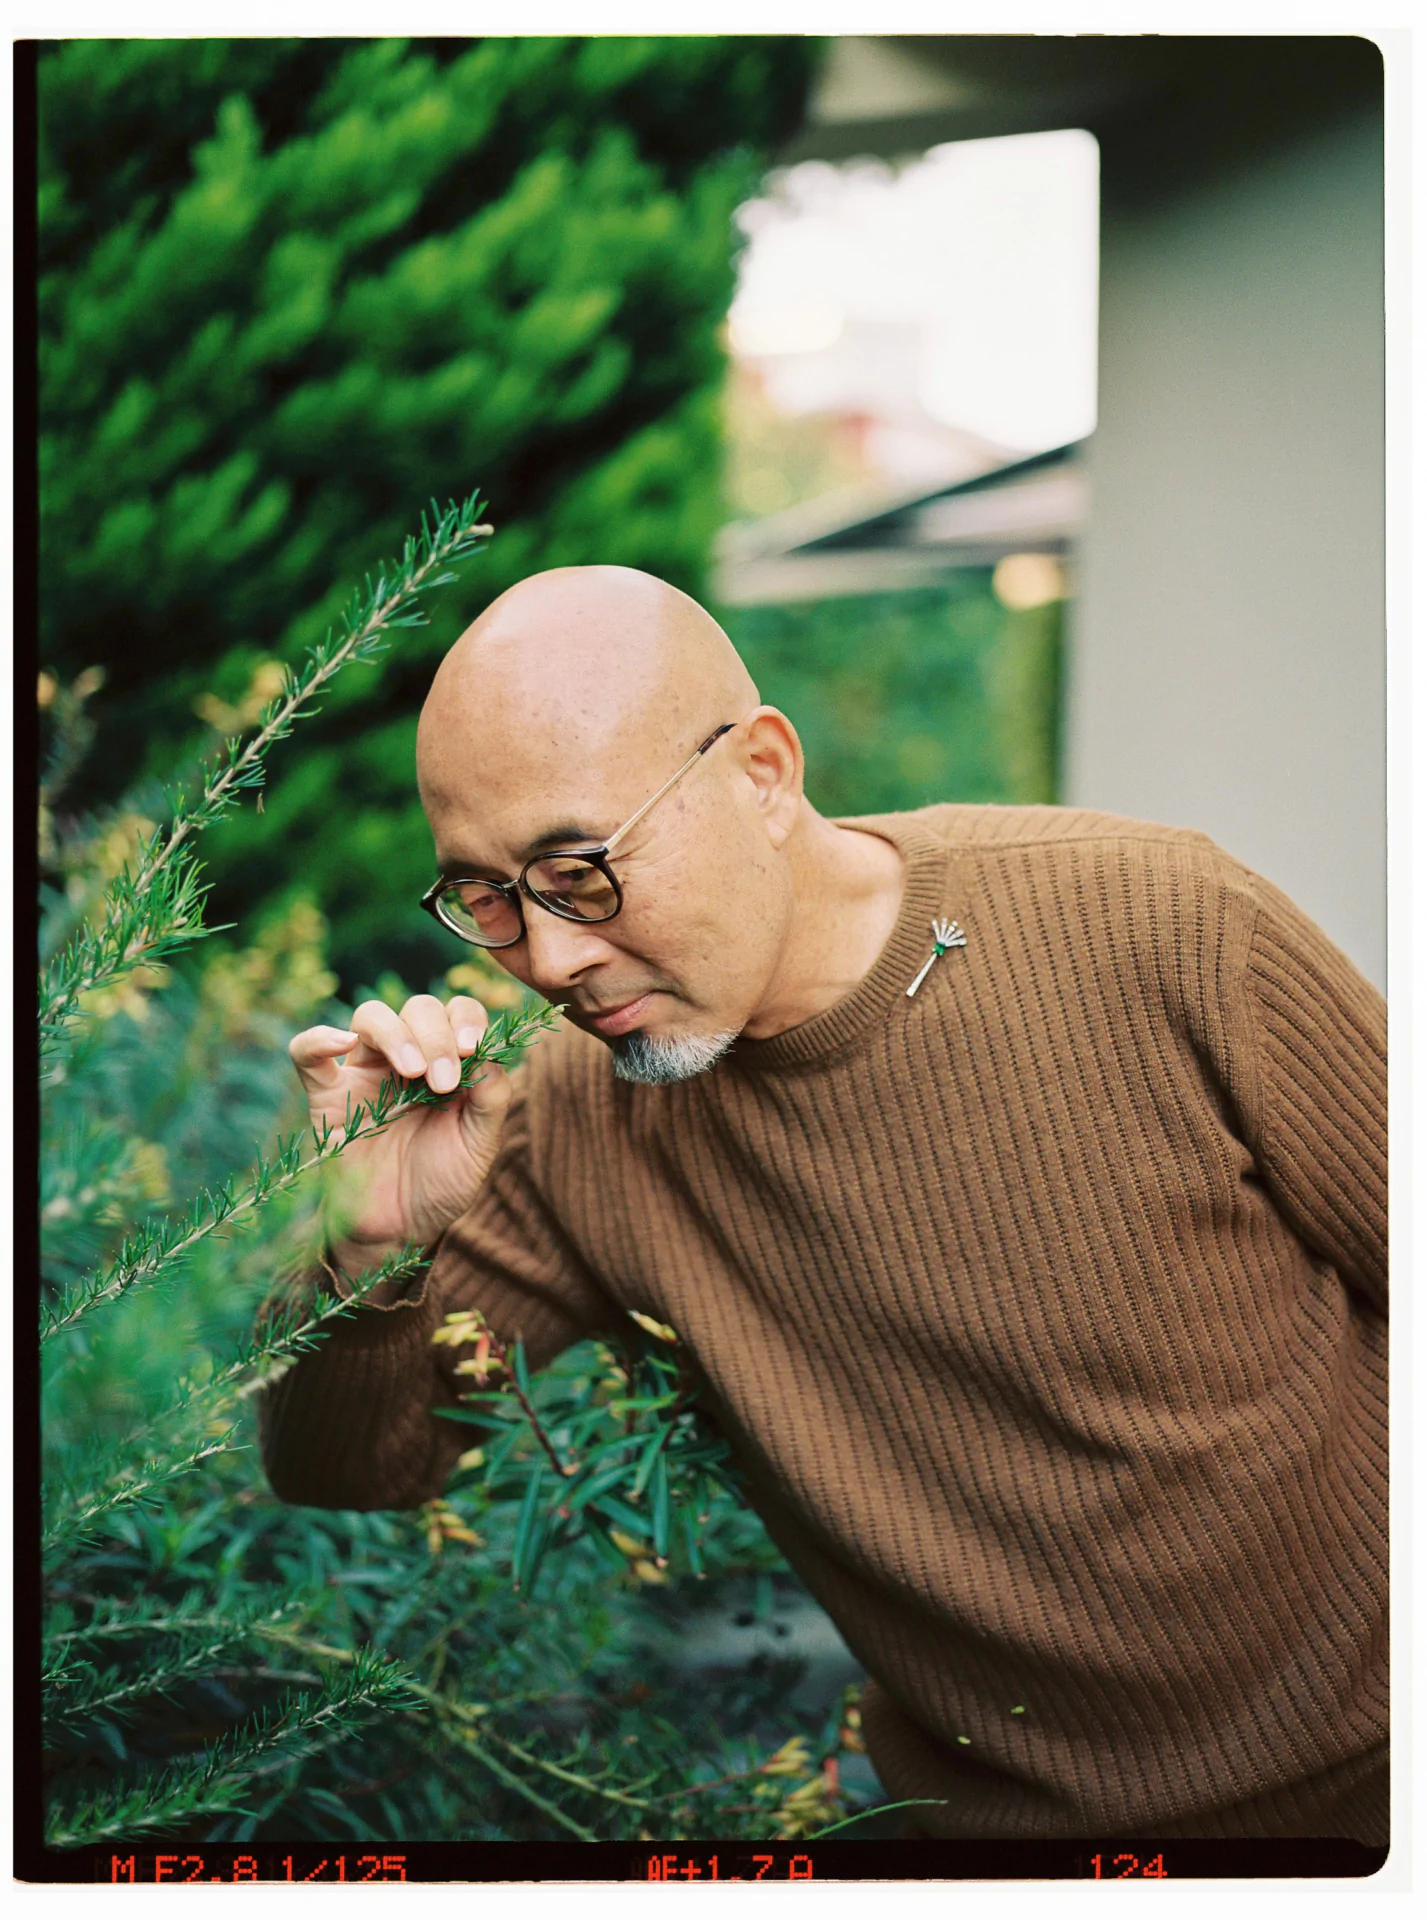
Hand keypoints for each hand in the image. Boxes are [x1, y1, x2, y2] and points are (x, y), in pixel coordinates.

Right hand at [289, 993, 512, 1279]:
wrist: (401, 1230)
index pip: (458, 1012)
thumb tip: (486, 1053)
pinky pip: (307, 1053)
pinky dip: (319, 1038)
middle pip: (418, 1008)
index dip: (466, 1019)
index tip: (472, 1049)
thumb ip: (491, 1095)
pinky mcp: (327, 1097)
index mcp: (449, 1061)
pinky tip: (342, 1044)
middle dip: (436, 1035)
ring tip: (413, 1073)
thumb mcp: (480, 1142)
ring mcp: (365, 1074)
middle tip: (443, 1081)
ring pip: (370, 1017)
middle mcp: (407, 1058)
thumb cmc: (442, 1182)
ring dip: (396, 1034)